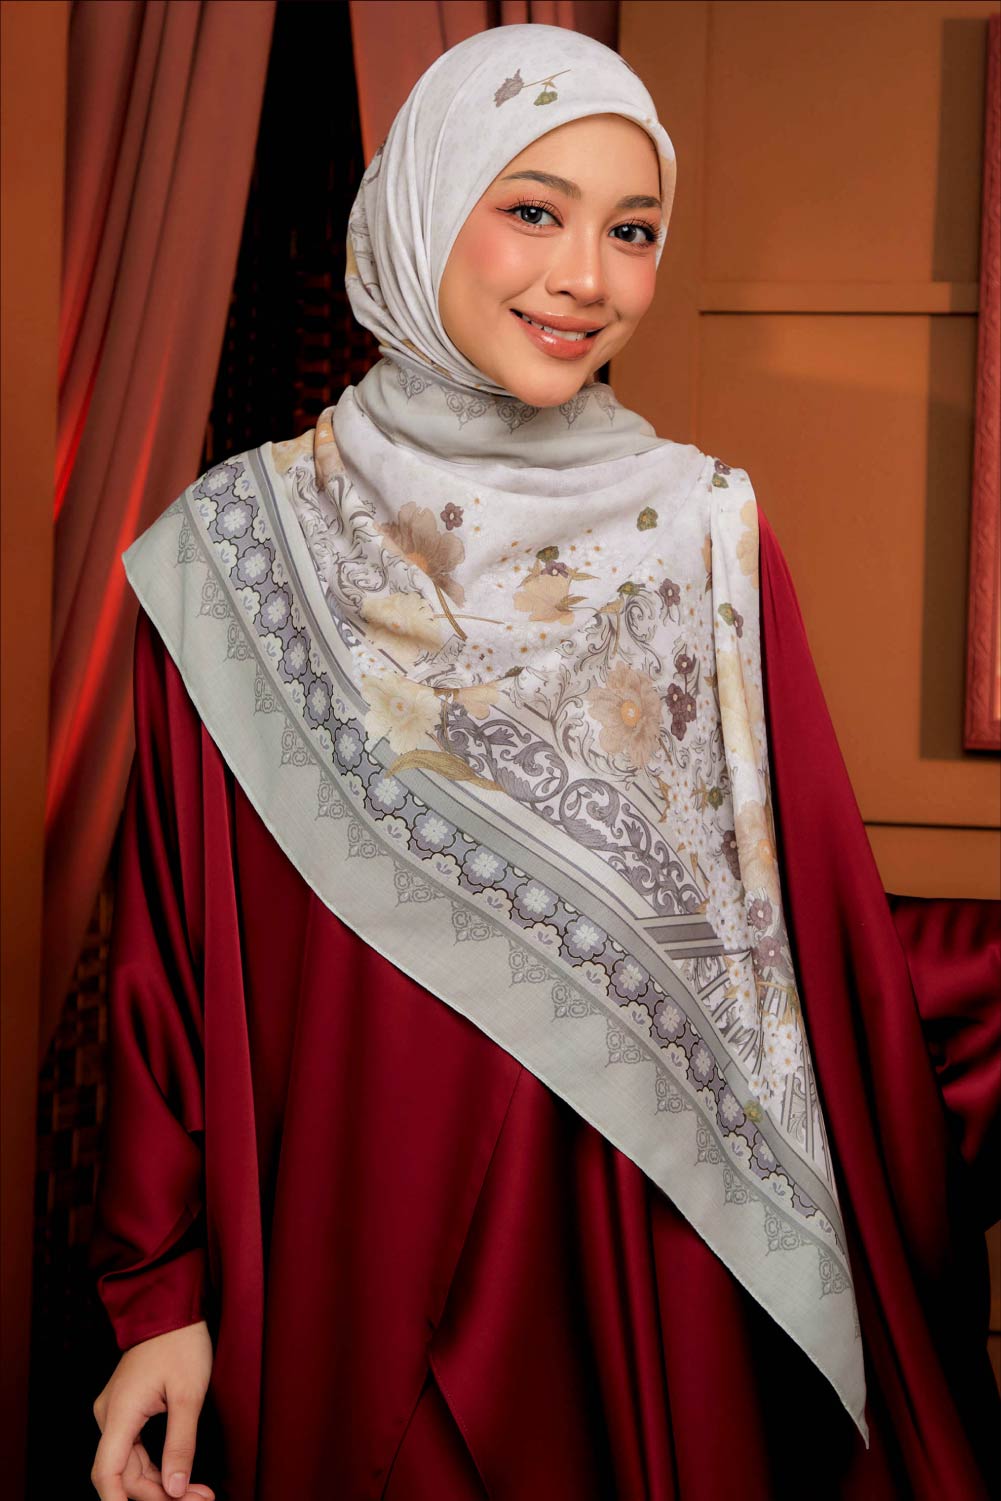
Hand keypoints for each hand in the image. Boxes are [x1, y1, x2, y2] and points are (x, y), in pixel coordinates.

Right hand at [91, 1320, 214, 1500]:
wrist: (170, 1306)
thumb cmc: (181, 1342)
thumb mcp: (188, 1395)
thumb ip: (181, 1445)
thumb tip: (176, 1489)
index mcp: (120, 1412)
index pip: (107, 1473)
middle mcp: (109, 1416)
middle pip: (124, 1474)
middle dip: (160, 1494)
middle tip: (201, 1499)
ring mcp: (115, 1412)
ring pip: (131, 1464)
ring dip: (161, 1483)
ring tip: (199, 1492)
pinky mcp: (126, 1409)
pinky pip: (135, 1448)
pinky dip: (157, 1465)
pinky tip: (180, 1475)